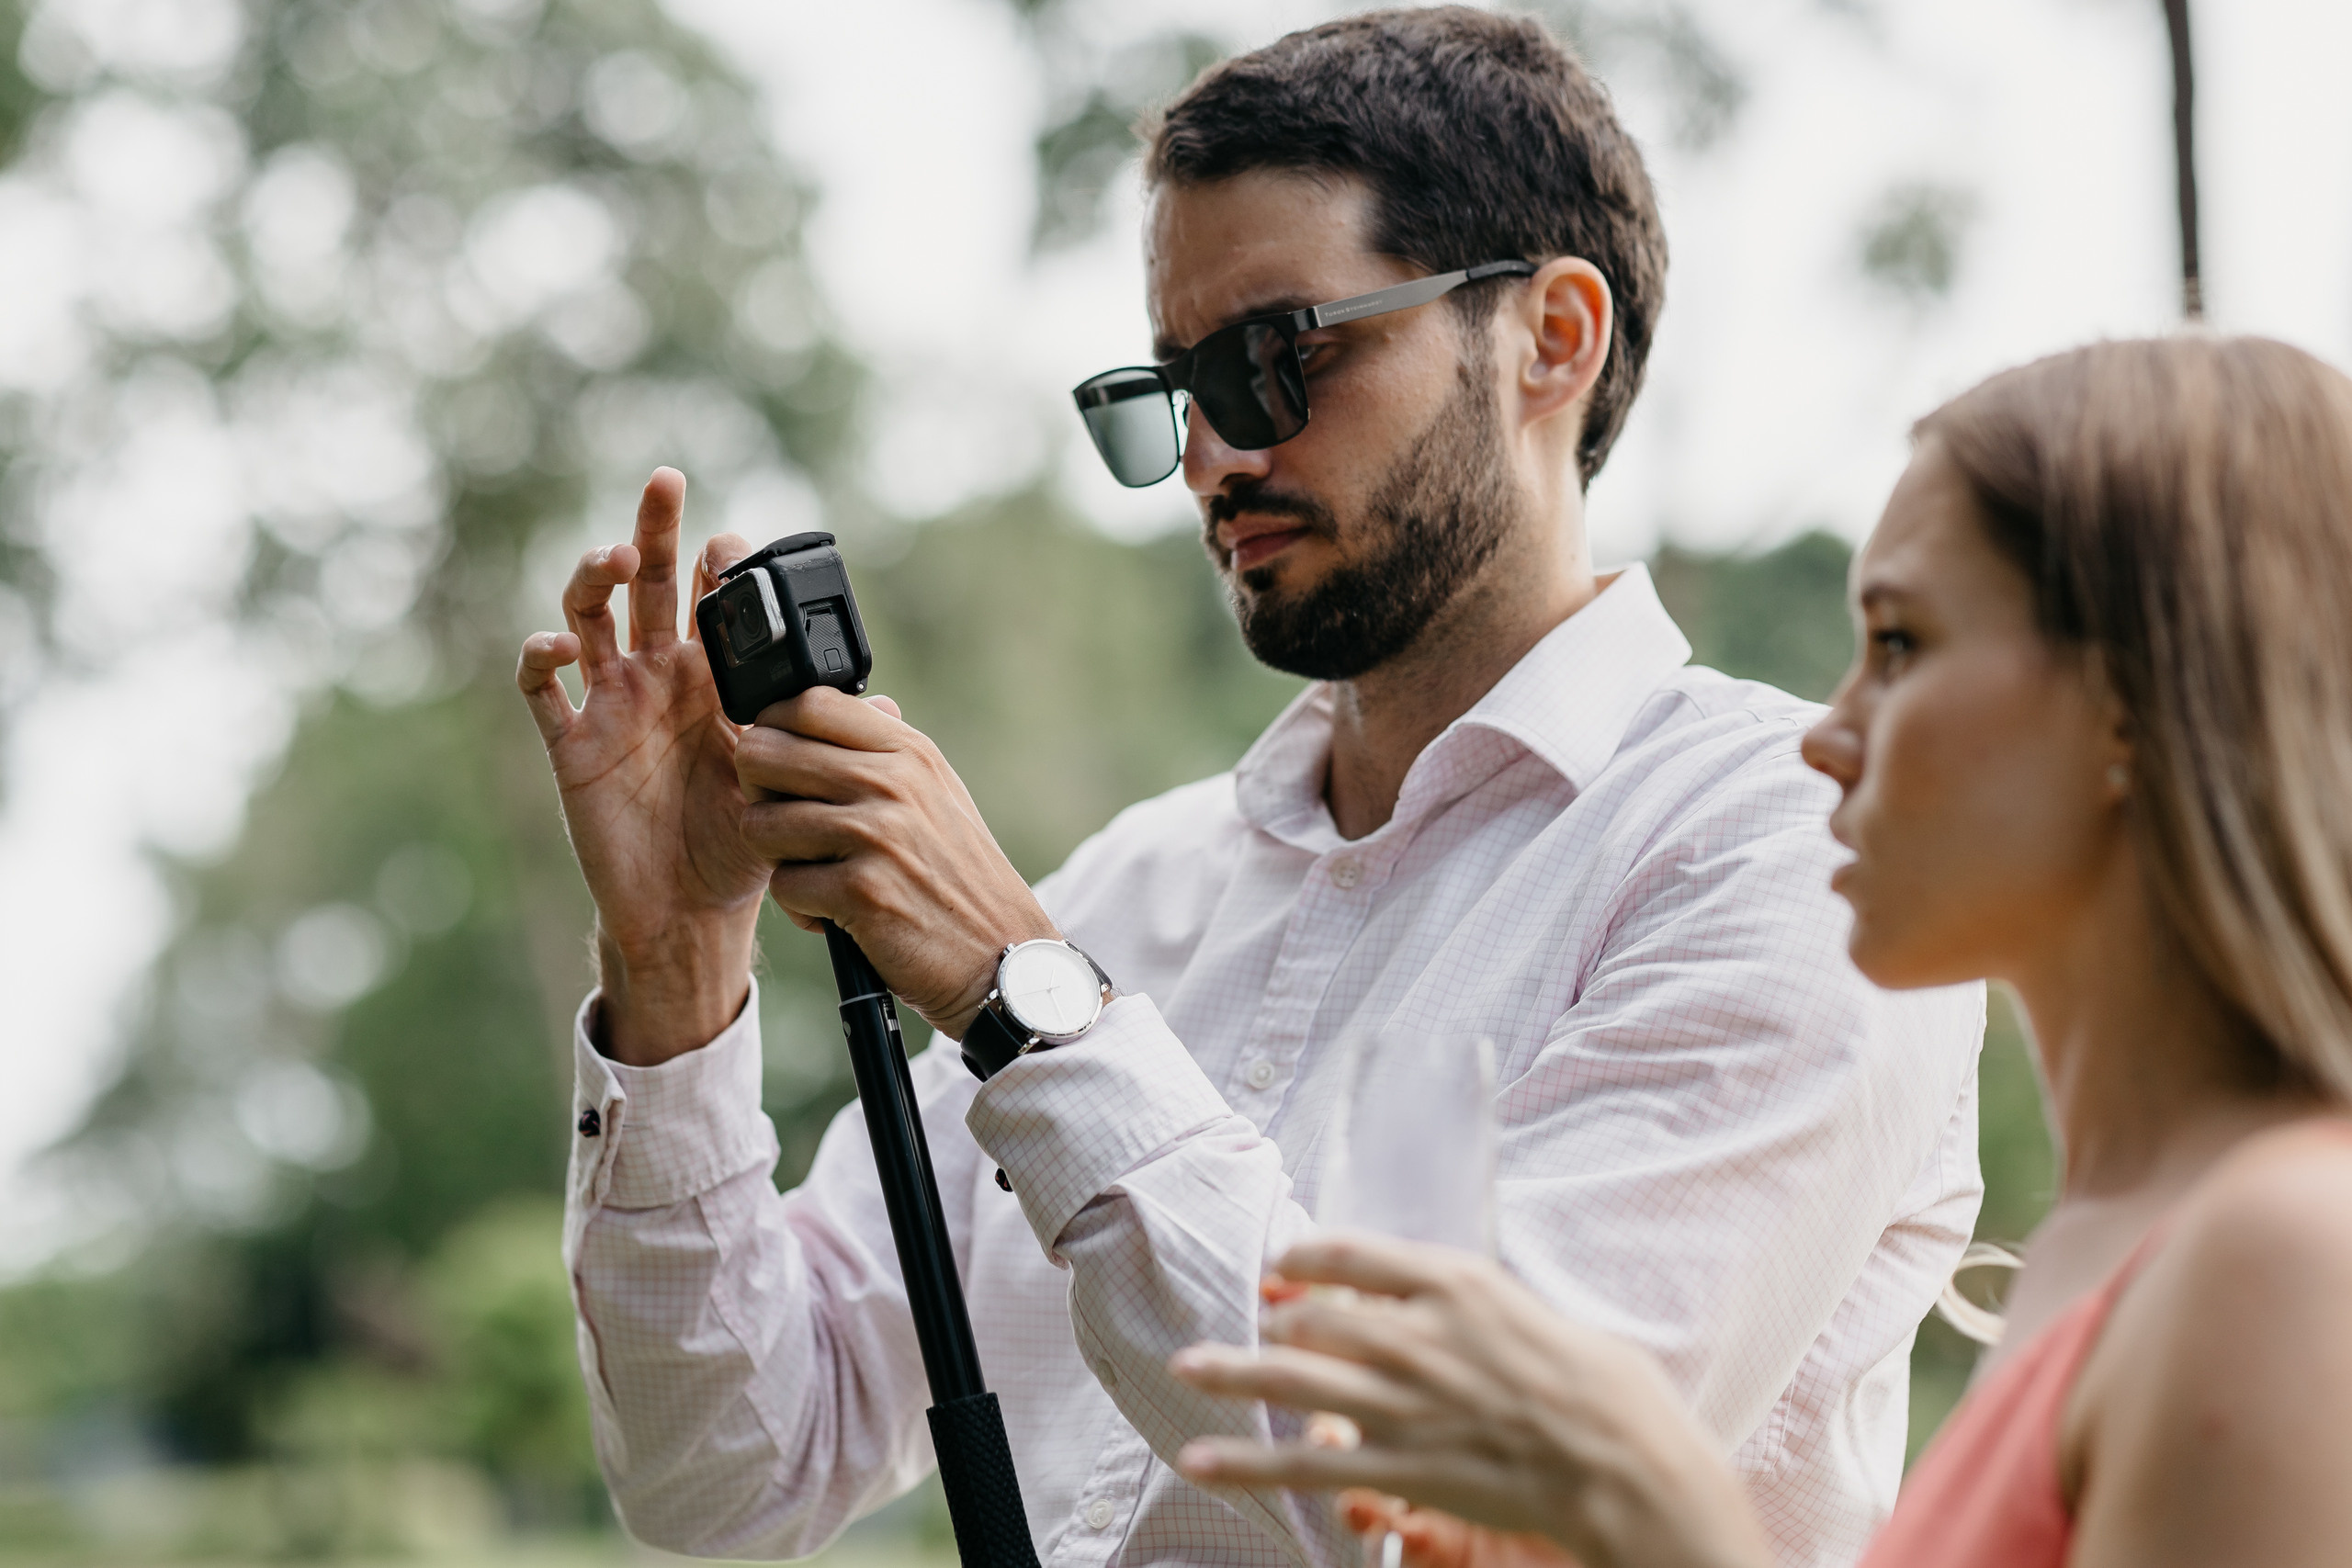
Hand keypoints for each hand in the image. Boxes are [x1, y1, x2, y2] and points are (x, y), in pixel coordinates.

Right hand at [515, 468, 770, 1064]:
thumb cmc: (742, 848)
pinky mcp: (572, 744)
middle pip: (648, 586)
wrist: (691, 913)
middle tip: (667, 483)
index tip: (731, 539)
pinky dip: (543, 655)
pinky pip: (544, 689)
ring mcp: (611, 706)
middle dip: (654, 531)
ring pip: (590, 617)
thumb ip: (826, 742)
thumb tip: (892, 706)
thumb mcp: (793, 787)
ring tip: (614, 558)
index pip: (710, 604)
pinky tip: (560, 645)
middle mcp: (658, 679)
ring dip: (593, 578)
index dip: (714, 566)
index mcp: (712, 682)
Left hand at [734, 688, 1056, 1037]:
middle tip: (790, 828)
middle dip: (760, 798)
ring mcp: (877, 834)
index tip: (782, 770)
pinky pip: (783, 885)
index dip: (773, 732)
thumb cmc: (958, 877)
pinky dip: (803, 910)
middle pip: (762, 756)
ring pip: (760, 824)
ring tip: (822, 875)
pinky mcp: (861, 890)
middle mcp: (892, 782)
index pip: (805, 702)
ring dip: (780, 860)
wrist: (1002, 955)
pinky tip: (840, 915)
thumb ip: (878, 750)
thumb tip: (811, 706)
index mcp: (907, 750)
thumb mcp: (934, 794)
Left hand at [1166, 1234, 1771, 1567]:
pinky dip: (1249, 1463)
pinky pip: (1308, 1463)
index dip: (1307, 1256)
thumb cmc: (1603, 1386)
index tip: (1286, 1263)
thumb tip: (1440, 1298)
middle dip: (1271, 1318)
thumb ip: (1473, 1301)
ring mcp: (1405, 1403)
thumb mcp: (1533, 1312)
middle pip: (1314, 1317)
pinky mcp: (1403, 1467)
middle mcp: (1419, 1336)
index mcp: (1457, 1285)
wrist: (1626, 1462)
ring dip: (1233, 1373)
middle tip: (1248, 1319)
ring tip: (1186, 1367)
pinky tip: (1202, 1460)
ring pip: (1293, 1382)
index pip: (1354, 1254)